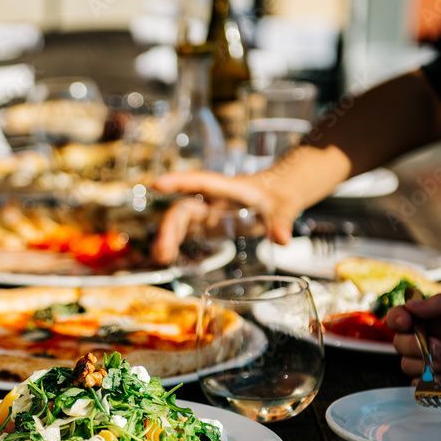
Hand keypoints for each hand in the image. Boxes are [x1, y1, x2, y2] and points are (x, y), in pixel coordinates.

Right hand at [151, 171, 296, 264]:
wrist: (278, 194)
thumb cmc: (279, 195)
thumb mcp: (285, 207)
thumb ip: (282, 222)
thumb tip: (283, 239)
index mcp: (229, 189)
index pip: (200, 182)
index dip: (179, 182)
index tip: (156, 184)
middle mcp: (212, 199)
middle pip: (184, 208)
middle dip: (170, 228)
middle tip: (162, 252)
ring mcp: (207, 212)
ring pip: (181, 221)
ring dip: (168, 238)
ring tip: (159, 258)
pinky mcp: (207, 225)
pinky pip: (186, 232)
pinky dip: (174, 244)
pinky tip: (166, 258)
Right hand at [385, 294, 440, 398]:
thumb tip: (410, 304)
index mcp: (436, 320)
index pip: (402, 317)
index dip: (397, 319)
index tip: (405, 322)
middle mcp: (431, 340)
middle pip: (399, 342)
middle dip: (418, 346)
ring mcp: (434, 363)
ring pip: (407, 364)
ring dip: (430, 365)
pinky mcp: (440, 383)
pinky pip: (418, 385)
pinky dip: (432, 382)